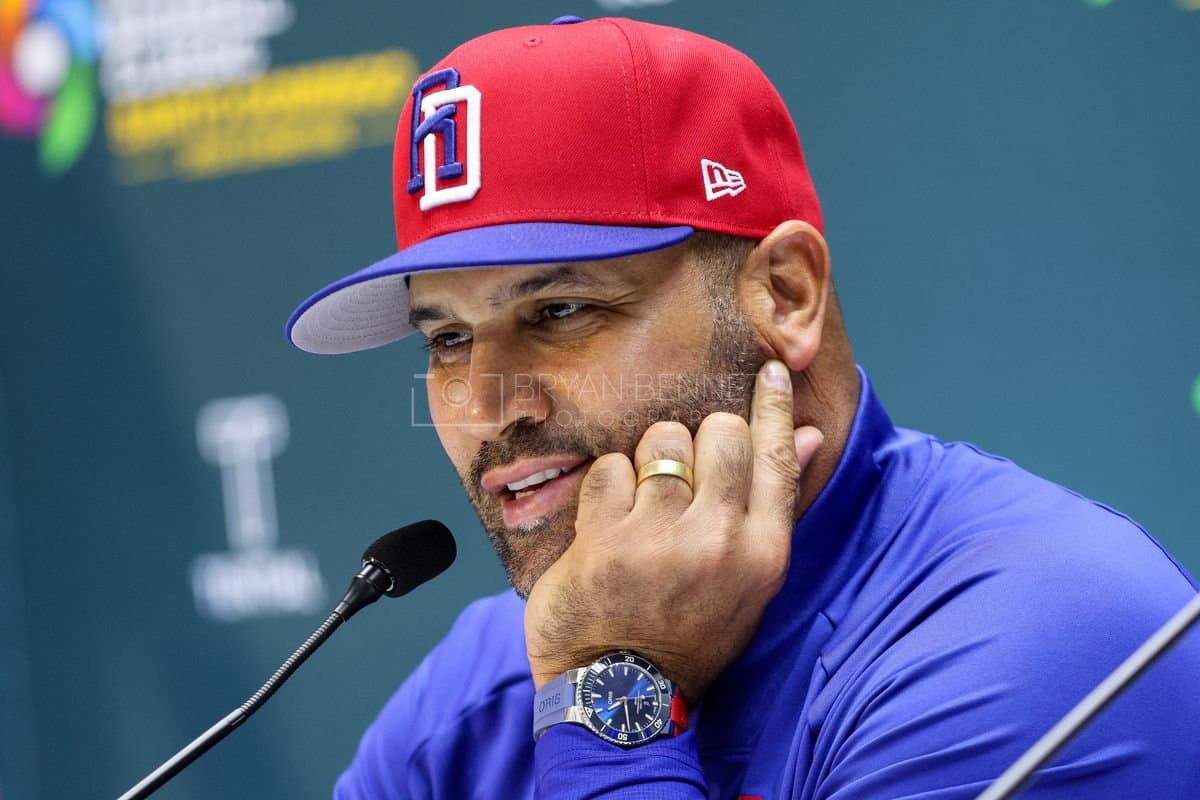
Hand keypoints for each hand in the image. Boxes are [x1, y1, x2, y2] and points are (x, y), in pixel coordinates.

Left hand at [524, 359, 823, 703]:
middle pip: (720, 433)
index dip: (773, 405)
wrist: (620, 697)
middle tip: (683, 475)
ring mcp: (660, 539)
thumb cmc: (686, 635)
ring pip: (661, 440)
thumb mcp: (748, 583)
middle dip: (700, 439)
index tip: (770, 371)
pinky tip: (608, 521)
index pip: (777, 456)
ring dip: (650, 461)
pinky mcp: (605, 540)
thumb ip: (772, 507)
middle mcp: (719, 541)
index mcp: (763, 553)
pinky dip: (606, 485)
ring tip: (643, 505)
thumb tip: (807, 435)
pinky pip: (610, 468)